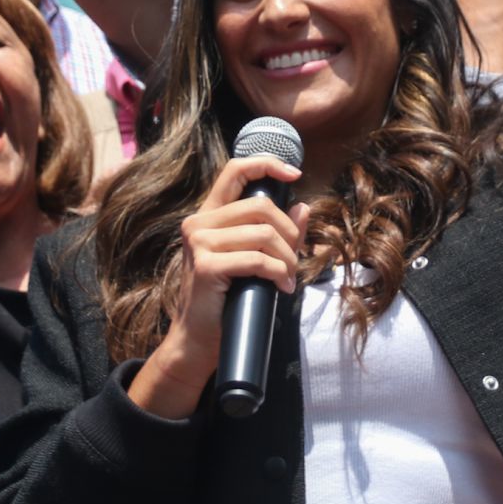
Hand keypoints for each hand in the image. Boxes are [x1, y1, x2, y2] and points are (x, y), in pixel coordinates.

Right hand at [151, 156, 309, 393]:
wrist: (199, 339)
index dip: (267, 164)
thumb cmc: (228, 299)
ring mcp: (199, 243)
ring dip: (286, 258)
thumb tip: (303, 206)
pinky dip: (277, 272)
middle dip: (288, 233)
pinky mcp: (206, 266)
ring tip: (288, 277)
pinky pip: (257, 259)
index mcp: (209, 216)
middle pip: (261, 207)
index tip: (294, 173)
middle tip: (293, 259)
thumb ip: (278, 233)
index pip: (235, 170)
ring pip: (263, 234)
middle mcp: (199, 223)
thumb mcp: (255, 260)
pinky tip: (281, 287)